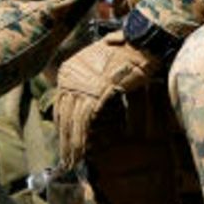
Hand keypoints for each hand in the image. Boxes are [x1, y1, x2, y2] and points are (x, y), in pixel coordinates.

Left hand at [54, 31, 161, 168]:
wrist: (141, 42)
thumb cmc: (128, 55)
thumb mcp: (105, 71)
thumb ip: (96, 89)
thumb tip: (95, 113)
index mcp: (69, 71)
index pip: (62, 104)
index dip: (63, 126)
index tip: (65, 142)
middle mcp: (70, 77)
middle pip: (63, 115)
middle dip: (64, 140)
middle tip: (66, 159)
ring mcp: (82, 84)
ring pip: (72, 121)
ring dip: (72, 144)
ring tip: (73, 161)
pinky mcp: (96, 92)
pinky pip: (85, 121)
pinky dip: (83, 138)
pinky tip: (83, 152)